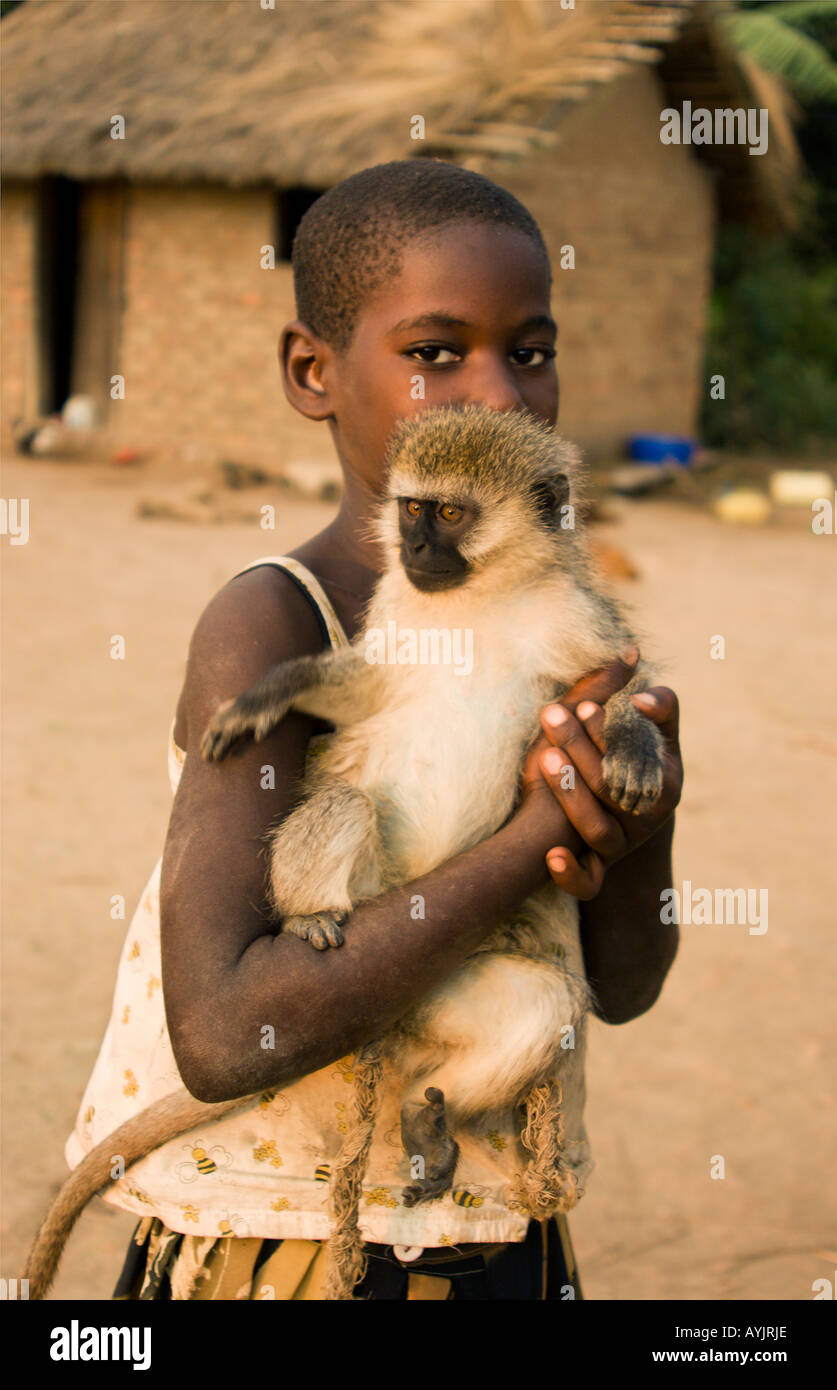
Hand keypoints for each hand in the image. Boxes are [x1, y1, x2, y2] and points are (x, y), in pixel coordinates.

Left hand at [519, 648, 682, 898]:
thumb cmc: (628, 763)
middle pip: (613, 788)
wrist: (616, 818)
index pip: (641, 757)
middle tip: (552, 714)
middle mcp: (647, 817)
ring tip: (545, 757)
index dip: (611, 734)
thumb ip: (634, 694)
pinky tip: (551, 856)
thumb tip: (630, 653)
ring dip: (571, 796)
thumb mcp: (639, 732)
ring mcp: (621, 844)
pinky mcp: (597, 870)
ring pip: (598, 830)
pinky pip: (589, 883)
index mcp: (664, 780)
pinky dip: (572, 874)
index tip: (584, 706)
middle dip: (580, 749)